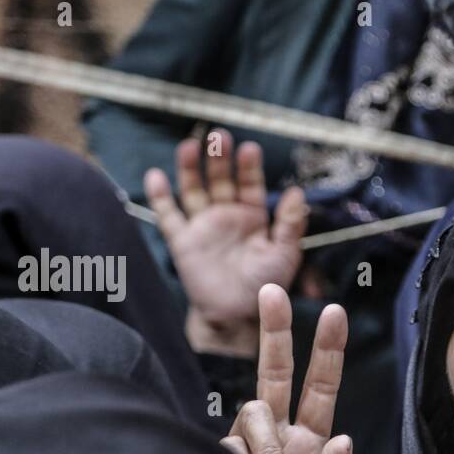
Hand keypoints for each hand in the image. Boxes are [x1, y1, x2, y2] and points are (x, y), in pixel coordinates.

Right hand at [145, 130, 308, 354]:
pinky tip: (156, 176)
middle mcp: (227, 216)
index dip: (249, 167)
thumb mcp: (285, 255)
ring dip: (190, 169)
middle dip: (219, 159)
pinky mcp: (182, 241)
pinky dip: (160, 197)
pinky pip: (168, 216)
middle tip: (219, 137)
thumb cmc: (265, 286)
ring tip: (191, 147)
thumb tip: (297, 192)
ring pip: (194, 190)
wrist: (237, 316)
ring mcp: (203, 226)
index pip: (250, 185)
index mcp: (253, 217)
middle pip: (220, 180)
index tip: (249, 148)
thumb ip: (290, 225)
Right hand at [220, 284, 359, 453]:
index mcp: (310, 441)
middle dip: (274, 330)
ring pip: (254, 414)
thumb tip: (340, 440)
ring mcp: (245, 446)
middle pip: (273, 372)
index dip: (327, 351)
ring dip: (269, 451)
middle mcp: (276, 435)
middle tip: (274, 289)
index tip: (335, 311)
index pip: (319, 386)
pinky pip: (231, 448)